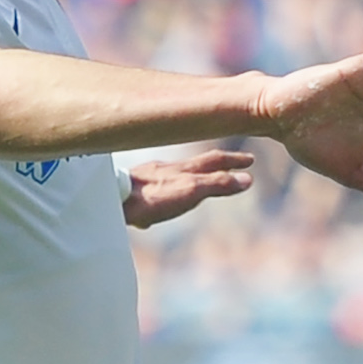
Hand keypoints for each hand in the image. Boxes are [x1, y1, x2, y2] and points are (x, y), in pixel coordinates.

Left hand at [123, 150, 254, 228]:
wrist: (113, 200)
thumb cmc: (152, 197)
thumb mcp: (192, 191)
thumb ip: (218, 184)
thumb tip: (247, 179)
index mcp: (186, 169)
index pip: (216, 160)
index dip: (234, 160)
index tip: (249, 160)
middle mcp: (169, 169)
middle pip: (197, 164)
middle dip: (216, 166)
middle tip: (230, 166)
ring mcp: (151, 177)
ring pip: (176, 175)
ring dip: (191, 178)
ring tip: (196, 183)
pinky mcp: (136, 190)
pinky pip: (157, 189)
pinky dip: (167, 192)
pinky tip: (160, 203)